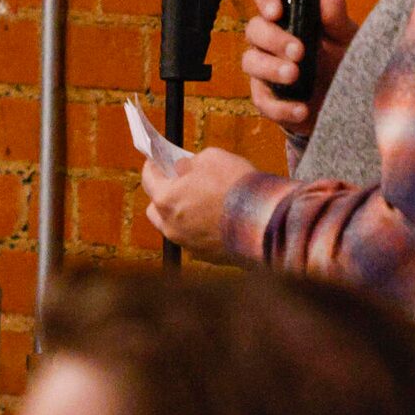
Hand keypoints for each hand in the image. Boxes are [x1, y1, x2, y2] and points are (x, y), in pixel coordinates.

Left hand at [139, 146, 264, 259]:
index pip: (148, 179)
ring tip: (197, 203)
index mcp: (166, 199)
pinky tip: (215, 220)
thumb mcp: (211, 158)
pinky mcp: (207, 257)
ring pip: (174, 228)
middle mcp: (170, 226)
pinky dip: (199, 229)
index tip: (155, 160)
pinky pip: (195, 239)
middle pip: (155, 209)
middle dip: (163, 194)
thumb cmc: (236, 185)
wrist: (266, 221)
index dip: (152, 166)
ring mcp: (188, 244)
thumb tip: (182, 169)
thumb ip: (190, 164)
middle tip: (177, 183)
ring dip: (180, 215)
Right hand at [238, 0, 354, 134]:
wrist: (347, 101)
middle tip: (298, 51)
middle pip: (254, 29)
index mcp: (289, 15)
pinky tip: (301, 109)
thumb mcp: (346, 38)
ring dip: (270, 69)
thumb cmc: (343, 59)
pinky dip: (281, 106)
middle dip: (273, 39)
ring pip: (251, 61)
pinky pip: (262, 100)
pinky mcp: (267, 97)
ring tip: (294, 76)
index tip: (276, 11)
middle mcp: (271, 39)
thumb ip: (336, 18)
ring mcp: (265, 68)